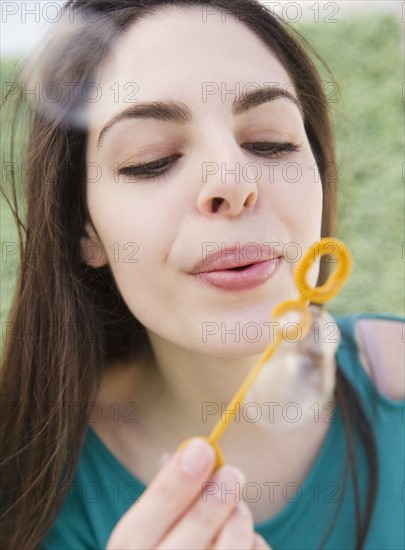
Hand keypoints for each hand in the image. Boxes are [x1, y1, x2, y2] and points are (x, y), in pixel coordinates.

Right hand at [106, 438, 271, 549]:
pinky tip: (246, 540)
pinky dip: (253, 545)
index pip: (142, 522)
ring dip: (238, 523)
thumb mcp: (151, 528)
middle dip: (213, 501)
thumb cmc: (165, 547)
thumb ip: (168, 498)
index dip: (174, 483)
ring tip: (239, 509)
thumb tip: (197, 452)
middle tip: (233, 473)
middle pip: (189, 540)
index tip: (202, 448)